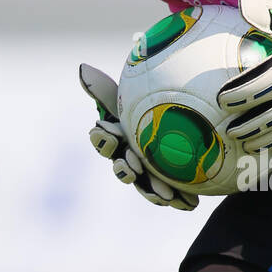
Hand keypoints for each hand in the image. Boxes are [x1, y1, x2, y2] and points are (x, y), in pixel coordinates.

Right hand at [79, 63, 198, 210]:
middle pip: (122, 168)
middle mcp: (128, 159)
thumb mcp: (129, 96)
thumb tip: (81, 67)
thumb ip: (106, 87)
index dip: (103, 142)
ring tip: (165, 194)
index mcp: (116, 138)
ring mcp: (148, 174)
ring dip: (152, 191)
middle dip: (124, 170)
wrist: (182, 120)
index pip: (103, 141)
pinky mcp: (169, 184)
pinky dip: (180, 200)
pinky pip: (172, 195)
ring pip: (146, 186)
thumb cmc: (148, 105)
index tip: (110, 136)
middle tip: (133, 168)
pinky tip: (190, 203)